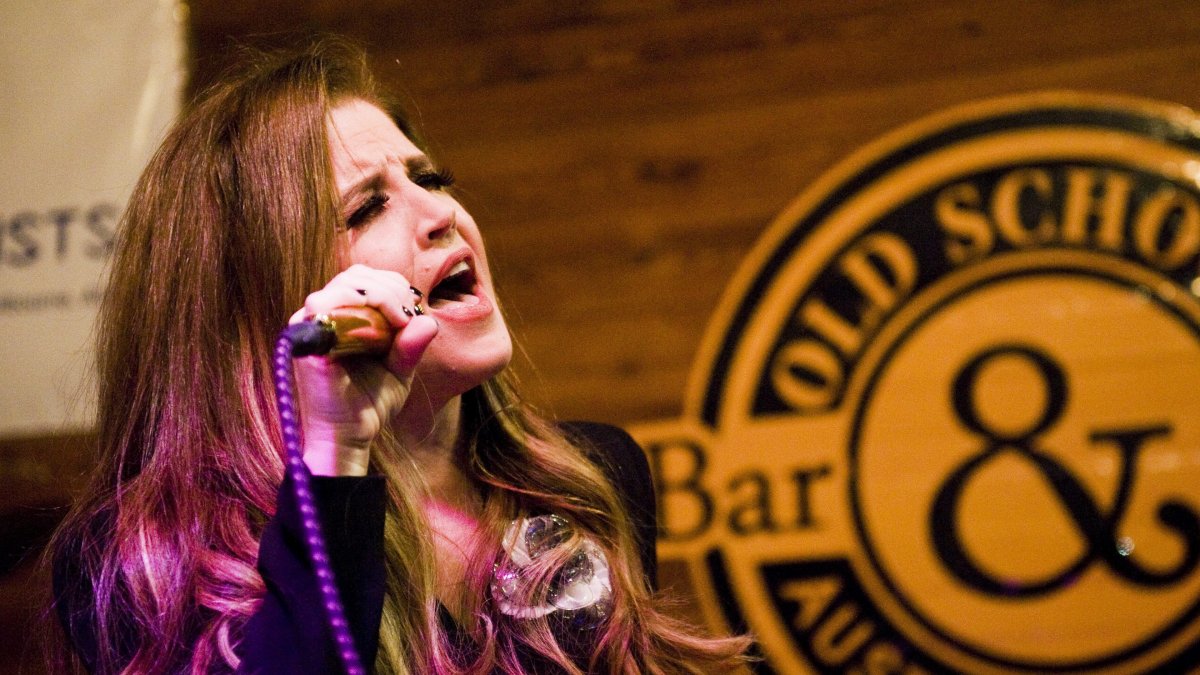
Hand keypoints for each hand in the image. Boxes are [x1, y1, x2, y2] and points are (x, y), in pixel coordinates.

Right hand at [288, 264, 437, 475]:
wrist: (349, 436)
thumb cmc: (370, 403)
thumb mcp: (400, 370)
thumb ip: (411, 345)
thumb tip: (428, 321)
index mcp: (342, 318)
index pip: (365, 280)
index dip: (392, 286)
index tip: (411, 312)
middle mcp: (322, 318)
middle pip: (355, 276)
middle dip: (389, 289)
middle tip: (407, 316)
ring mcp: (309, 326)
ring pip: (343, 285)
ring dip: (379, 296)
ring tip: (399, 321)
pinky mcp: (305, 340)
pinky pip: (324, 306)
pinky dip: (360, 307)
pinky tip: (384, 327)